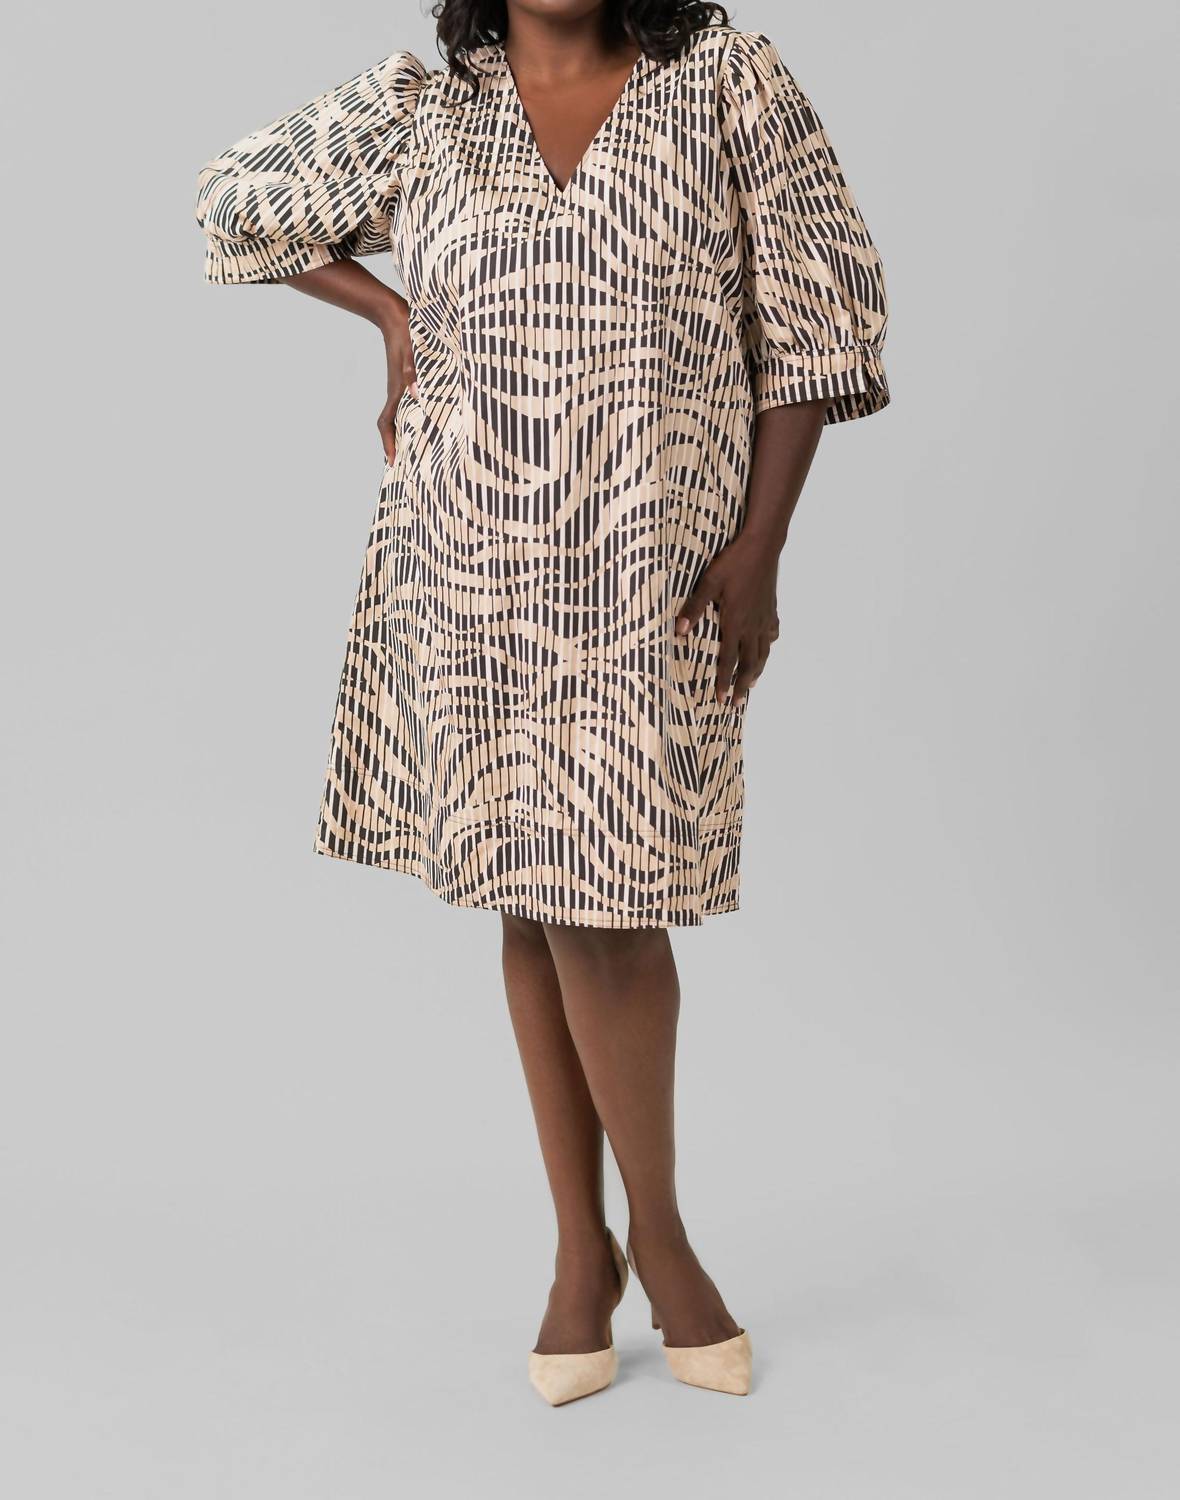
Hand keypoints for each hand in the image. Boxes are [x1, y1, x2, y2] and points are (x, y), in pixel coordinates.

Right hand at [375, 293, 416, 465]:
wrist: (395, 315)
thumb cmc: (406, 332)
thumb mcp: (413, 352)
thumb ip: (414, 373)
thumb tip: (416, 394)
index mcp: (397, 390)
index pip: (387, 423)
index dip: (389, 443)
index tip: (392, 462)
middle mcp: (398, 392)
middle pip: (392, 426)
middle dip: (396, 446)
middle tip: (404, 467)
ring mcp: (401, 387)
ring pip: (400, 416)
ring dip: (403, 434)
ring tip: (414, 451)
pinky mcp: (407, 380)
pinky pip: (407, 405)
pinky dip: (412, 418)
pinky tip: (423, 421)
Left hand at [676, 539, 780, 705]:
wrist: (762, 546)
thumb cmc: (733, 562)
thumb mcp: (708, 583)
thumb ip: (694, 608)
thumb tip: (679, 630)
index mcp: (735, 622)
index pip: (728, 660)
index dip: (723, 681)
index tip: (720, 699)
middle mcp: (752, 626)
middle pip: (748, 664)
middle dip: (741, 685)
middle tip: (736, 702)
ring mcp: (764, 618)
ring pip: (762, 652)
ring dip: (756, 671)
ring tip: (751, 685)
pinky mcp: (771, 609)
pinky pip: (771, 634)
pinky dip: (768, 645)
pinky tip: (766, 647)